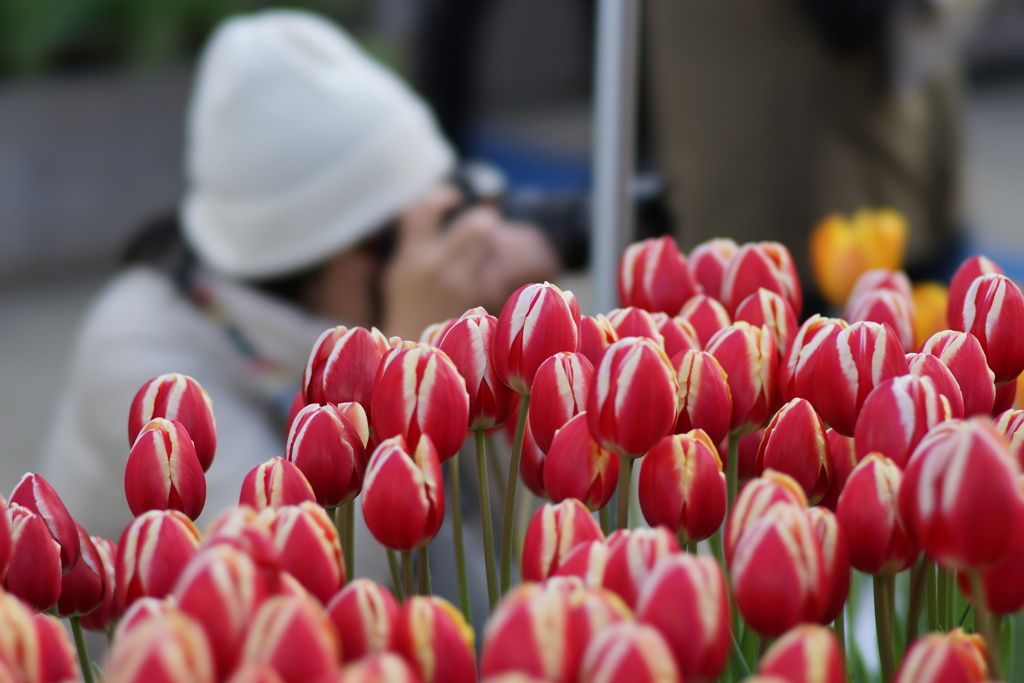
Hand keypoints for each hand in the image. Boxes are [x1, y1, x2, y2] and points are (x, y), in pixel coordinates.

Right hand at [381, 186, 504, 339]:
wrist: (413, 340)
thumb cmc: (406, 300)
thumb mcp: (398, 267)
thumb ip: (413, 238)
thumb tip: (438, 203)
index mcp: (412, 255)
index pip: (426, 210)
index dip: (443, 196)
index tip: (453, 197)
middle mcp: (437, 267)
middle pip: (478, 224)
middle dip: (484, 218)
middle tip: (482, 221)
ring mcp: (461, 284)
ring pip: (490, 245)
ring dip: (488, 241)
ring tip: (479, 249)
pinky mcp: (477, 298)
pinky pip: (493, 268)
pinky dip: (491, 264)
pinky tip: (482, 270)